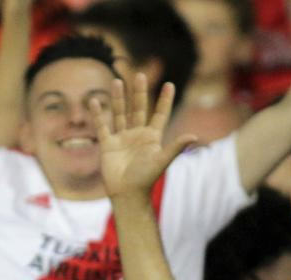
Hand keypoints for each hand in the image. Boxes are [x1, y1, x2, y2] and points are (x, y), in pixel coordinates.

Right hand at [91, 74, 197, 197]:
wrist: (127, 194)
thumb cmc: (146, 179)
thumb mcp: (162, 161)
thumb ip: (176, 147)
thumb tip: (194, 136)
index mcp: (152, 137)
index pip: (160, 114)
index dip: (164, 101)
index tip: (169, 85)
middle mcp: (137, 134)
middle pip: (138, 108)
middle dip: (139, 92)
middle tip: (140, 75)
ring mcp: (122, 138)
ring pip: (120, 113)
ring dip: (118, 98)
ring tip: (117, 81)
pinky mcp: (108, 145)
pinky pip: (102, 126)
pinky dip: (98, 114)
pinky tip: (95, 101)